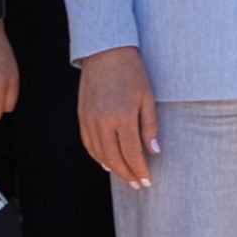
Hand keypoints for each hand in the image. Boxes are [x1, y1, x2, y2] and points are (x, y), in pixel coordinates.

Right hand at [76, 48, 160, 189]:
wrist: (106, 52)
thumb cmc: (132, 72)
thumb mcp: (147, 97)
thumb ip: (149, 126)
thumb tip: (154, 152)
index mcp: (123, 117)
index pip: (131, 154)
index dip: (140, 170)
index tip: (147, 181)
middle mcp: (103, 121)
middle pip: (114, 158)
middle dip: (127, 174)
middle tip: (138, 184)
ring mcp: (90, 119)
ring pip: (99, 154)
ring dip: (113, 168)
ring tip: (125, 176)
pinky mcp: (82, 115)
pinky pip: (88, 143)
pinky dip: (97, 156)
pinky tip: (106, 162)